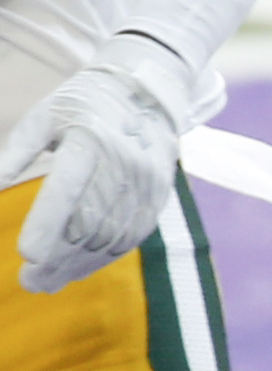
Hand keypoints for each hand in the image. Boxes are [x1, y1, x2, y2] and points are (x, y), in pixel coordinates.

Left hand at [0, 33, 196, 292]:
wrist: (148, 88)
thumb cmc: (83, 104)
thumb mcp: (43, 117)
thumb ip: (13, 155)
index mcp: (90, 139)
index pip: (69, 187)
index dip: (48, 223)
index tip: (26, 254)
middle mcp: (125, 162)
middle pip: (88, 223)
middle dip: (56, 259)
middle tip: (28, 281)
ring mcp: (146, 181)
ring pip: (110, 237)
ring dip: (77, 265)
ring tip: (47, 281)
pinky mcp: (158, 194)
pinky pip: (131, 236)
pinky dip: (103, 258)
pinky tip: (78, 267)